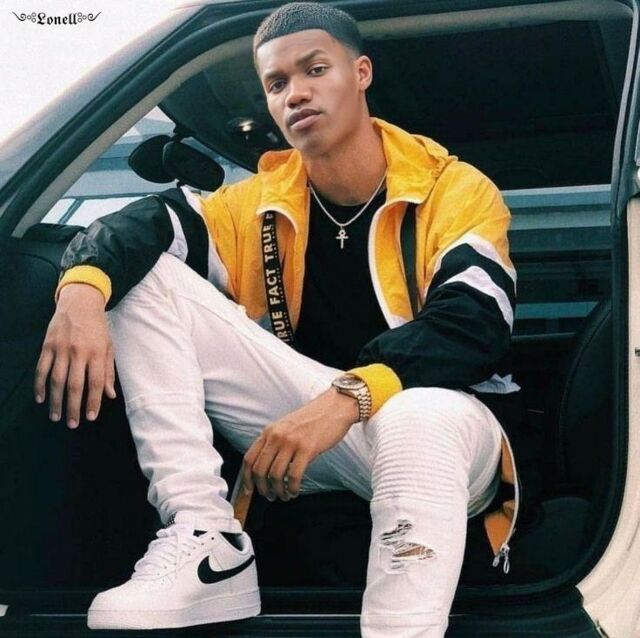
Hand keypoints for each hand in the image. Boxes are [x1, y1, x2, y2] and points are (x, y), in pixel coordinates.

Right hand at [34, 283, 115, 427]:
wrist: (80, 302)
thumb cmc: (98, 327)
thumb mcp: (109, 347)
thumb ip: (108, 371)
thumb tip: (110, 395)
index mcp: (96, 353)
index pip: (95, 383)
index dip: (93, 402)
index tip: (91, 417)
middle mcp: (79, 352)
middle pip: (75, 385)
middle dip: (73, 407)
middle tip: (72, 424)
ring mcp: (61, 348)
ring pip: (56, 380)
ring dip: (55, 401)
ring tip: (56, 417)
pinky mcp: (47, 345)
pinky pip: (41, 369)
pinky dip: (40, 385)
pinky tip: (41, 398)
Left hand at [242, 387, 358, 501]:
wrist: (335, 406)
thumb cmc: (314, 418)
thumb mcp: (287, 426)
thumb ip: (275, 441)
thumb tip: (266, 465)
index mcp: (270, 431)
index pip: (249, 458)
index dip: (246, 478)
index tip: (248, 490)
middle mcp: (277, 436)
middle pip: (260, 470)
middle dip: (262, 489)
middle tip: (270, 496)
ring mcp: (291, 442)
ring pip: (275, 475)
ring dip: (278, 491)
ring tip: (285, 496)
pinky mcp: (307, 448)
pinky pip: (294, 475)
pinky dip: (292, 488)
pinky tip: (295, 491)